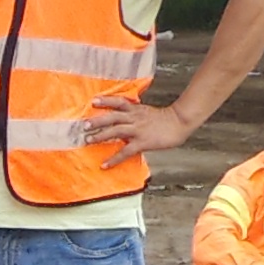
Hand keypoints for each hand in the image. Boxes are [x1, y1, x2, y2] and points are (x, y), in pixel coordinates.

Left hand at [80, 92, 194, 167]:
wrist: (179, 122)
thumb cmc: (166, 119)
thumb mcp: (148, 113)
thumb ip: (136, 115)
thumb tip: (125, 120)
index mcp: (136, 110)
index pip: (118, 102)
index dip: (106, 100)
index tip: (94, 100)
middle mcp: (135, 118)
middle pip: (112, 117)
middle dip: (97, 120)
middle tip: (83, 125)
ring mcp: (138, 130)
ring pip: (115, 131)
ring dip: (100, 135)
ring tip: (88, 140)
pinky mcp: (142, 142)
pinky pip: (125, 151)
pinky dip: (113, 159)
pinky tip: (105, 165)